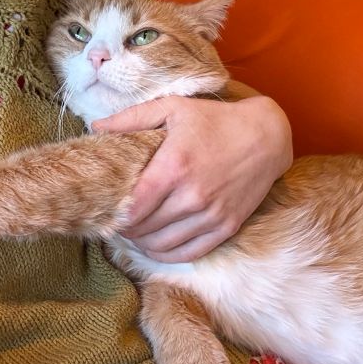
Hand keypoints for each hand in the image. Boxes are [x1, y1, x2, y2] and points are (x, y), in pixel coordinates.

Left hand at [93, 93, 291, 261]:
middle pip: (144, 229)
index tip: (106, 211)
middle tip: (115, 222)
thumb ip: (132, 118)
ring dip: (142, 244)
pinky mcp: (226, 227)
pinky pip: (189, 253)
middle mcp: (192, 196)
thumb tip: (96, 127)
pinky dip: (167, 254)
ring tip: (132, 234)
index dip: (114, 215)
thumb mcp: (173, 108)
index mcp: (174, 167)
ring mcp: (211, 215)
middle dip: (125, 229)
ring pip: (163, 245)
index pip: (133, 207)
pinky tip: (155, 246)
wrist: (266, 137)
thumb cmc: (216, 120)